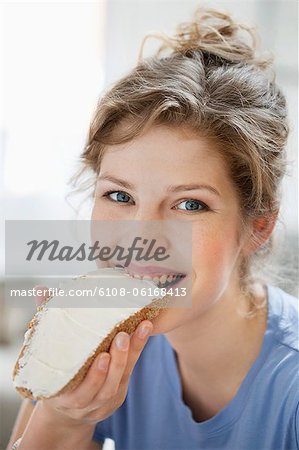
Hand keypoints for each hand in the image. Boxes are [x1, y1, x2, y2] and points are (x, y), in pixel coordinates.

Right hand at [33, 285, 152, 425]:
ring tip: (136, 331)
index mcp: (65, 396)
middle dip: (116, 363)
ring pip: (119, 382)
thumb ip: (46, 322)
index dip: (94, 376)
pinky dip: (136, 353)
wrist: (63, 407)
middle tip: (122, 337)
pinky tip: (143, 332)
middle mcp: (85, 403)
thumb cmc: (54, 369)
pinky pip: (128, 375)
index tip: (103, 355)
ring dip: (129, 356)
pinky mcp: (117, 395)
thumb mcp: (46, 354)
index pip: (81, 390)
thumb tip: (40, 289)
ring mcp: (103, 402)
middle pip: (105, 388)